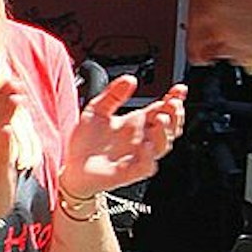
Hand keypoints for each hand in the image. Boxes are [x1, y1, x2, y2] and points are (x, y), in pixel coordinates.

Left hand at [58, 75, 185, 199]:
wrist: (72, 168)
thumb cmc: (85, 142)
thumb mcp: (97, 109)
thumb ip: (113, 94)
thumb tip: (130, 79)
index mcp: (136, 123)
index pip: (162, 110)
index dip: (173, 99)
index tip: (180, 89)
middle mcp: (140, 139)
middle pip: (169, 128)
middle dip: (175, 115)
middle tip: (172, 104)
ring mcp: (137, 156)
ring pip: (162, 146)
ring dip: (166, 133)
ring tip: (162, 119)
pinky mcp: (129, 172)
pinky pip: (146, 166)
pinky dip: (149, 156)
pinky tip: (146, 145)